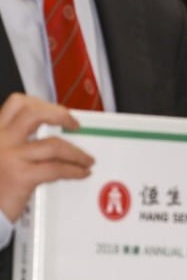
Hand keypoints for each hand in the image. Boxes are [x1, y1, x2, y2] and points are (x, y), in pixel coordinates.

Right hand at [0, 93, 92, 221]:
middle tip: (74, 125)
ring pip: (53, 145)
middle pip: (34, 113)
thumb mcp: (0, 156)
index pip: (17, 104)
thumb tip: (51, 137)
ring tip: (86, 159)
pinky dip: (74, 170)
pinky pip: (56, 169)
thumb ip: (15, 143)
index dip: (42, 103)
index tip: (58, 111)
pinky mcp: (19, 176)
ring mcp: (9, 157)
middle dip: (61, 115)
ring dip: (76, 152)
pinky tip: (81, 173)